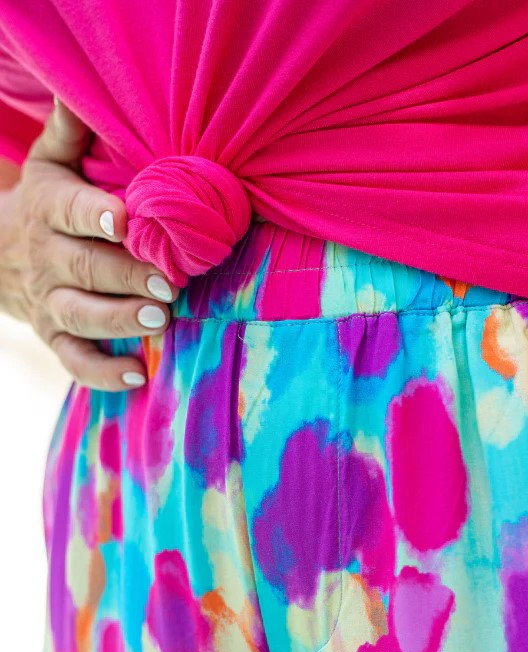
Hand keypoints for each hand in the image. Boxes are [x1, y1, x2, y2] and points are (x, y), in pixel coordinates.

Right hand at [0, 98, 175, 390]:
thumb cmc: (47, 205)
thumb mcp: (51, 165)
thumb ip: (71, 134)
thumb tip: (82, 90)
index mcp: (50, 211)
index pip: (70, 212)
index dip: (94, 216)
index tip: (126, 220)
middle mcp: (48, 260)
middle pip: (85, 269)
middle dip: (126, 277)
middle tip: (169, 284)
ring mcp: (51, 302)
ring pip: (81, 315)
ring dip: (120, 320)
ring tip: (161, 320)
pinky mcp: (56, 337)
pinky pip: (75, 361)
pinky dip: (104, 373)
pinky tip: (138, 374)